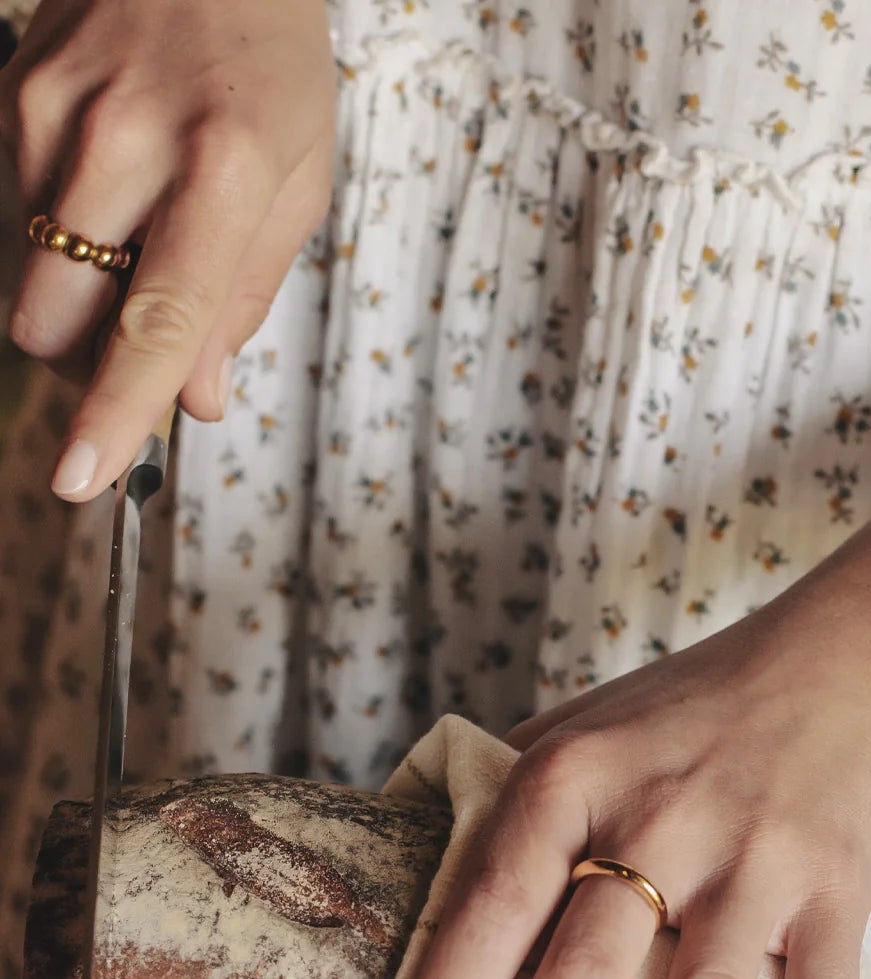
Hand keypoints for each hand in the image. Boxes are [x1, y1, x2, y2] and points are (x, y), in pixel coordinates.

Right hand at [0, 0, 334, 497]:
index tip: (83, 478)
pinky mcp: (14, 88)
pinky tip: (112, 183)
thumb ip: (245, 298)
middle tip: (139, 349)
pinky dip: (62, 231)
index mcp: (224, 168)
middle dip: (86, 364)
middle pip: (55, 318)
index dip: (115, 411)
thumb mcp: (299, 182)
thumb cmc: (269, 65)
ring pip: (26, 275)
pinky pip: (17, 211)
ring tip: (136, 247)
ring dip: (74, 300)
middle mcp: (128, 137)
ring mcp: (56, 107)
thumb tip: (198, 401)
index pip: (157, 321)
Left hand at [384, 478, 870, 978]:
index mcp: (580, 774)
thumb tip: (392, 863)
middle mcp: (665, 816)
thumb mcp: (581, 723)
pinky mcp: (838, 891)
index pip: (498, 895)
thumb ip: (501, 796)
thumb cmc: (690, 708)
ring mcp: (758, 858)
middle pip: (589, 969)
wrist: (850, 657)